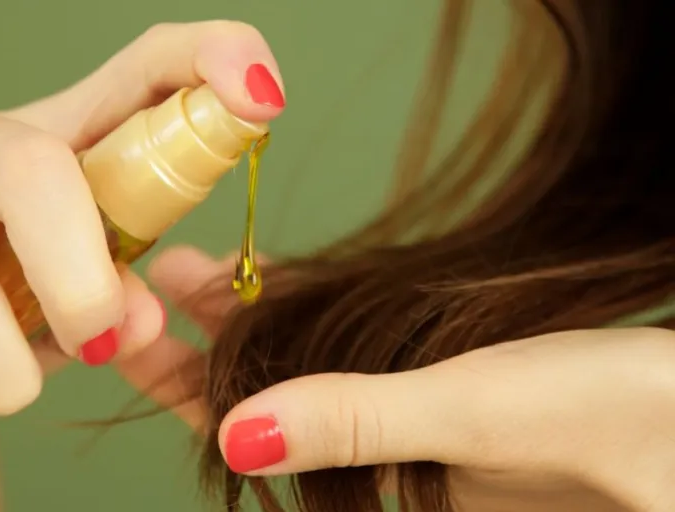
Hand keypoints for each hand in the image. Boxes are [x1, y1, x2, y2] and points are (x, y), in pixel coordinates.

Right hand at [0, 21, 284, 452]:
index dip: (211, 60)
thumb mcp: (82, 292)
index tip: (260, 99)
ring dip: (4, 374)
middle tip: (100, 344)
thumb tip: (129, 320)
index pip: (143, 68)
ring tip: (9, 390)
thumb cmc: (4, 301)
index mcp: (53, 138)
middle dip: (79, 282)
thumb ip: (123, 294)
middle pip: (34, 170)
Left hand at [124, 248, 674, 511]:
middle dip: (202, 343)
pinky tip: (276, 282)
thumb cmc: (623, 424)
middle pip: (265, 405)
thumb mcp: (477, 414)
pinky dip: (313, 318)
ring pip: (306, 376)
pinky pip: (357, 359)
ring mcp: (417, 436)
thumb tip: (237, 439)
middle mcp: (388, 475)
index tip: (132, 328)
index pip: (249, 445)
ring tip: (190, 265)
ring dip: (249, 321)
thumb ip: (357, 424)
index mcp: (383, 498)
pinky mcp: (448, 402)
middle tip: (145, 274)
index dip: (184, 386)